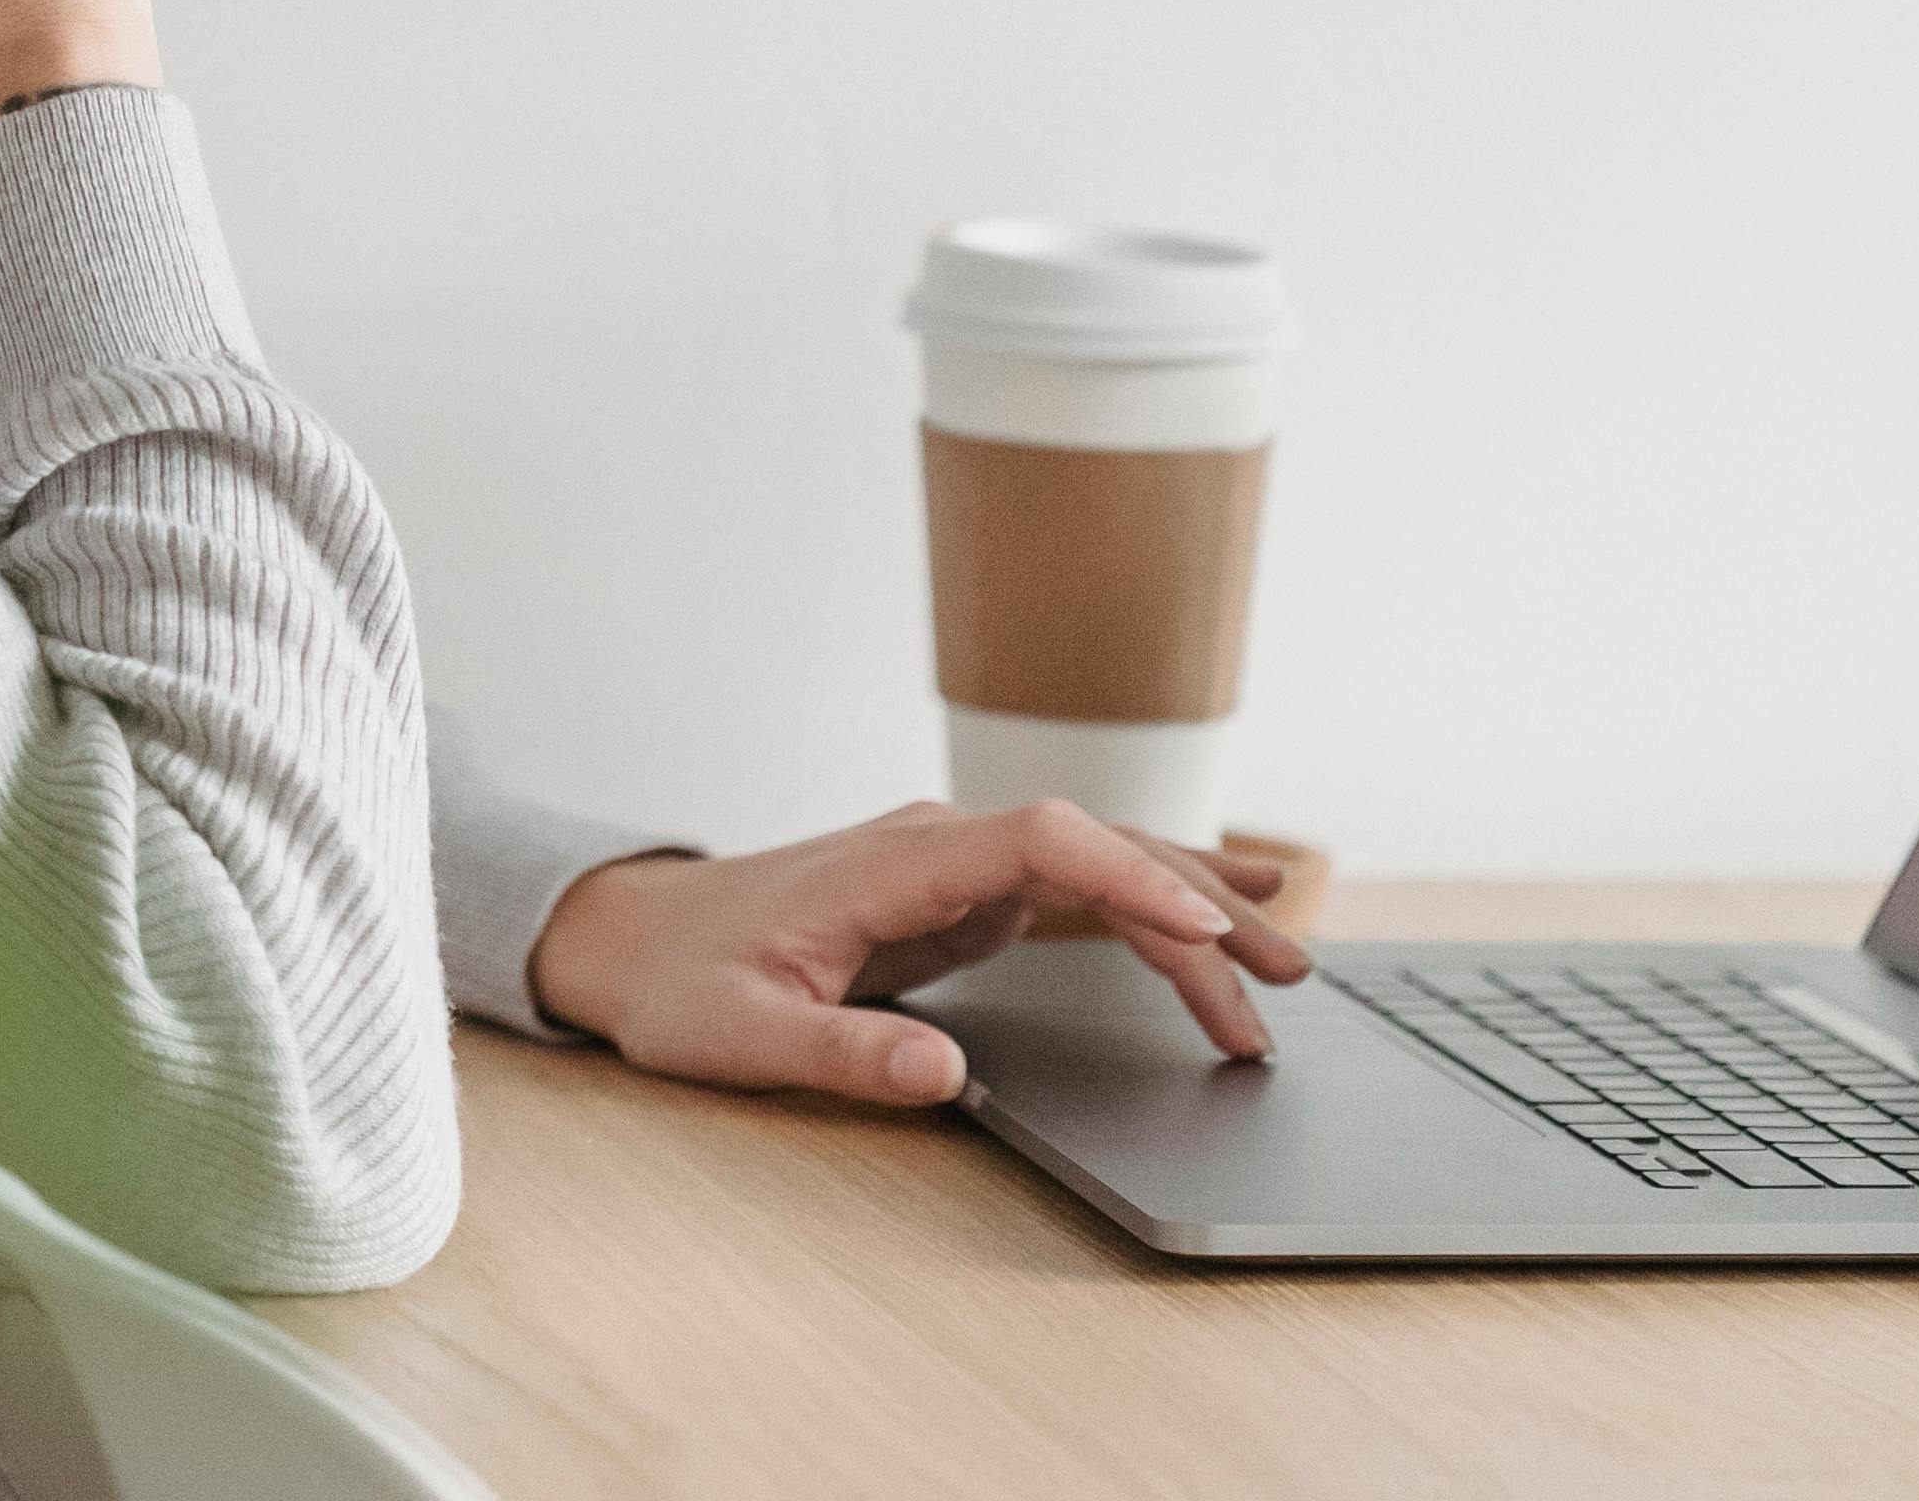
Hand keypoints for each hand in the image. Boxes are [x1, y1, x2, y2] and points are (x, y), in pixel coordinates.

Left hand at [527, 803, 1310, 1104]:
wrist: (631, 939)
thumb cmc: (681, 981)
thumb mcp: (745, 1035)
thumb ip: (844, 1052)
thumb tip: (946, 1076)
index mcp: (897, 863)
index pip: (1042, 842)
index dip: (1129, 879)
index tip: (1202, 933)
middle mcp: (940, 847)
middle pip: (1096, 851)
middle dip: (1196, 906)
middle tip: (1287, 974)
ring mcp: (955, 866)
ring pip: (1099, 870)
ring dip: (1187, 913)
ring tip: (1283, 967)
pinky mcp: (960, 898)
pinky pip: (1074, 895)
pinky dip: (1146, 914)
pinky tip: (1208, 931)